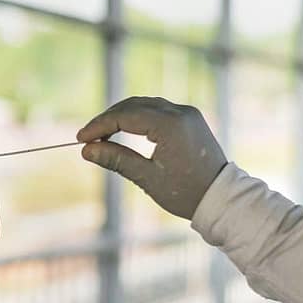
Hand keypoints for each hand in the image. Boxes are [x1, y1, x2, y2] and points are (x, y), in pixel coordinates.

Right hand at [77, 96, 227, 219]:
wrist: (221, 197)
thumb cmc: (186, 193)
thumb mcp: (147, 178)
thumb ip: (116, 159)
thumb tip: (87, 150)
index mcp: (170, 125)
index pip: (125, 116)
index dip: (99, 126)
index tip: (81, 139)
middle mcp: (180, 112)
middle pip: (133, 105)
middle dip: (108, 119)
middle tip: (88, 138)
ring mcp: (187, 113)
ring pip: (145, 105)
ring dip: (122, 116)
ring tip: (103, 136)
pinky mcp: (190, 119)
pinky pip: (158, 110)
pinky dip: (138, 118)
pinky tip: (124, 131)